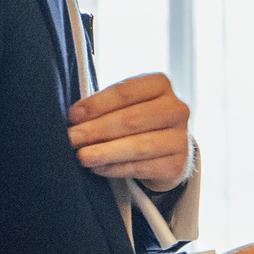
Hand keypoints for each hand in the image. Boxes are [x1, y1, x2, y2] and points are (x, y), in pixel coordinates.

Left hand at [68, 73, 192, 188]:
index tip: (73, 116)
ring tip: (83, 157)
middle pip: (132, 119)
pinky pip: (143, 167)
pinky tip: (99, 168)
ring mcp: (181, 138)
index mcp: (160, 85)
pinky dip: (117, 168)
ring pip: (139, 146)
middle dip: (97, 130)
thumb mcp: (123, 104)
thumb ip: (103, 107)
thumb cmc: (136, 121)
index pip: (126, 92)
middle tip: (72, 138)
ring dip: (106, 152)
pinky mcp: (177, 165)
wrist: (164, 150)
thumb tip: (75, 120)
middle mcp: (176, 109)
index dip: (97, 104)